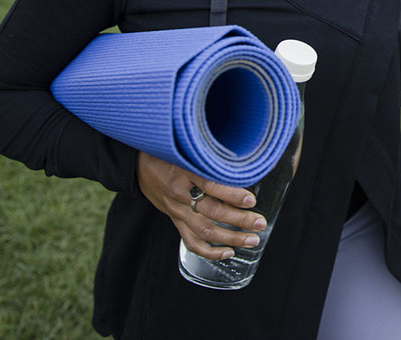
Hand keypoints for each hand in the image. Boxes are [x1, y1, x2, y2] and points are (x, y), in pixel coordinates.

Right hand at [136, 151, 266, 259]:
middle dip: (239, 220)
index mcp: (184, 172)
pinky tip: (229, 252)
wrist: (139, 165)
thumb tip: (246, 159)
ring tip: (252, 239)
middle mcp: (180, 194)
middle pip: (212, 212)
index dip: (231, 195)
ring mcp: (177, 210)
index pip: (210, 185)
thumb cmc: (170, 153)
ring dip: (231, 238)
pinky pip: (191, 242)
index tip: (251, 200)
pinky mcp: (175, 220)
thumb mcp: (189, 148)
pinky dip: (210, 251)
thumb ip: (211, 156)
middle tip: (260, 223)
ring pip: (205, 231)